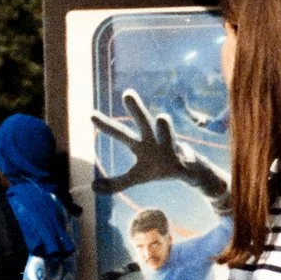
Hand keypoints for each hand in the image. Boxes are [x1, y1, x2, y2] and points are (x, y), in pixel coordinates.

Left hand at [92, 90, 229, 198]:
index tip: (90, 114)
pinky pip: (186, 163)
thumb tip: (92, 186)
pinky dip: (187, 162)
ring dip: (165, 129)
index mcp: (141, 145)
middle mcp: (155, 142)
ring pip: (167, 137)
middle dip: (136, 110)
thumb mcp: (136, 177)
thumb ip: (116, 183)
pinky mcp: (186, 164)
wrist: (189, 169)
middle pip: (144, 123)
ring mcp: (171, 150)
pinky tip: (189, 158)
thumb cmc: (158, 168)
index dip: (107, 126)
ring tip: (162, 117)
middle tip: (127, 93)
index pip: (121, 133)